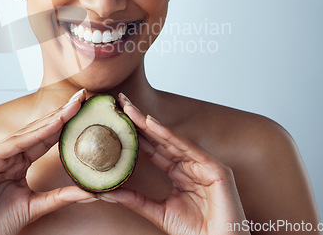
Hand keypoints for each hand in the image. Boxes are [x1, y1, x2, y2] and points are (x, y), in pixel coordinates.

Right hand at [0, 89, 94, 234]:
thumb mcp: (36, 206)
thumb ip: (61, 197)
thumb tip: (90, 192)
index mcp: (17, 162)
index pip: (45, 138)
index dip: (64, 124)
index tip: (84, 111)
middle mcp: (6, 154)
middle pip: (39, 130)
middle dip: (61, 113)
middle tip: (82, 96)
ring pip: (28, 133)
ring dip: (52, 118)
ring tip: (73, 105)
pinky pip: (14, 145)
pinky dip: (35, 134)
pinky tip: (54, 123)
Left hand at [98, 93, 248, 234]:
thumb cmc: (196, 232)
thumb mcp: (159, 212)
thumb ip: (136, 200)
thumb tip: (108, 191)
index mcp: (178, 172)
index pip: (152, 148)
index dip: (135, 133)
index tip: (116, 119)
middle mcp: (190, 164)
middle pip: (159, 138)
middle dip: (139, 120)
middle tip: (120, 101)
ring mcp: (203, 164)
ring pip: (171, 139)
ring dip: (149, 122)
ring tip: (129, 109)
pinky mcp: (215, 169)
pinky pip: (188, 149)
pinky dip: (169, 135)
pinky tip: (151, 123)